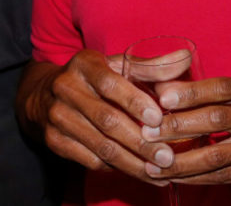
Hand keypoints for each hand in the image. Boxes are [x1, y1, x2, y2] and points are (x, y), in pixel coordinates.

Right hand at [34, 49, 176, 183]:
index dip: (134, 102)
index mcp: (85, 64)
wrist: (45, 94)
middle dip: (140, 142)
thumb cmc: (94, 78)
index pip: (110, 84)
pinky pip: (90, 160)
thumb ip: (152, 66)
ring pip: (100, 146)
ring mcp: (58, 117)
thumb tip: (185, 58)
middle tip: (167, 157)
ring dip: (133, 163)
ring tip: (160, 172)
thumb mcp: (118, 65)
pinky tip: (139, 172)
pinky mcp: (54, 141)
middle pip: (107, 120)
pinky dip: (117, 169)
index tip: (158, 119)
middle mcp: (66, 89)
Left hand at [139, 74, 230, 185]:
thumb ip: (213, 90)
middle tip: (148, 131)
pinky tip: (172, 175)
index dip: (191, 92)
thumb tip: (164, 88)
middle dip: (178, 126)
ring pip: (216, 155)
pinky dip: (194, 177)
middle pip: (216, 120)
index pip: (222, 87)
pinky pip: (221, 176)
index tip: (162, 97)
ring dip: (181, 160)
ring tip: (152, 161)